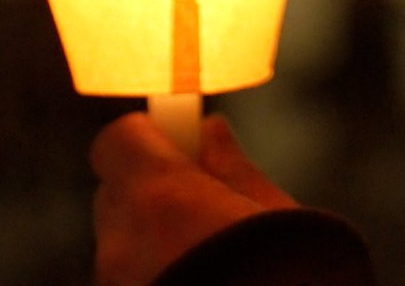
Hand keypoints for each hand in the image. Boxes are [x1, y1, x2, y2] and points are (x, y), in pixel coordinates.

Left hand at [91, 112, 297, 285]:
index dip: (149, 138)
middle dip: (151, 193)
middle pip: (116, 195)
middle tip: (204, 207)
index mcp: (158, 197)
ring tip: (212, 266)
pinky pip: (132, 283)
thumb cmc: (288, 277)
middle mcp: (121, 243)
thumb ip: (233, 170)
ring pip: (123, 247)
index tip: (182, 144)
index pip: (118, 140)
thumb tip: (211, 133)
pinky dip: (157, 279)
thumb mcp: (275, 217)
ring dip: (153, 245)